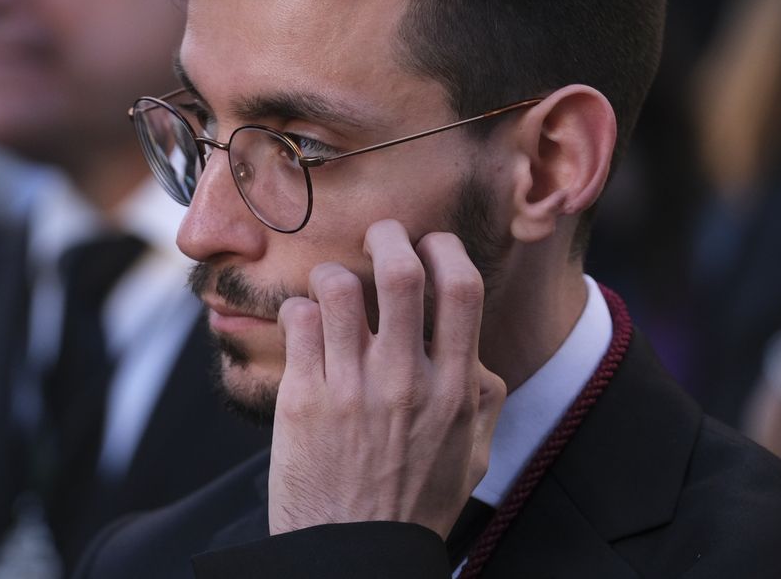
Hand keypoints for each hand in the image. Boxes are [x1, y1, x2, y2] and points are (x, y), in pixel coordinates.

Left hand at [267, 220, 505, 538]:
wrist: (354, 556)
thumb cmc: (413, 507)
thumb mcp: (471, 458)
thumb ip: (481, 401)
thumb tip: (476, 354)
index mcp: (453, 390)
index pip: (461, 290)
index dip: (445, 249)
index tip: (431, 243)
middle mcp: (404, 381)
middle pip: (400, 272)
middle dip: (388, 235)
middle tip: (378, 234)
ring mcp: (350, 388)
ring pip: (339, 286)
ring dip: (334, 272)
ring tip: (333, 284)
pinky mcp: (303, 398)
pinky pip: (299, 321)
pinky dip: (301, 309)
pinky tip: (305, 324)